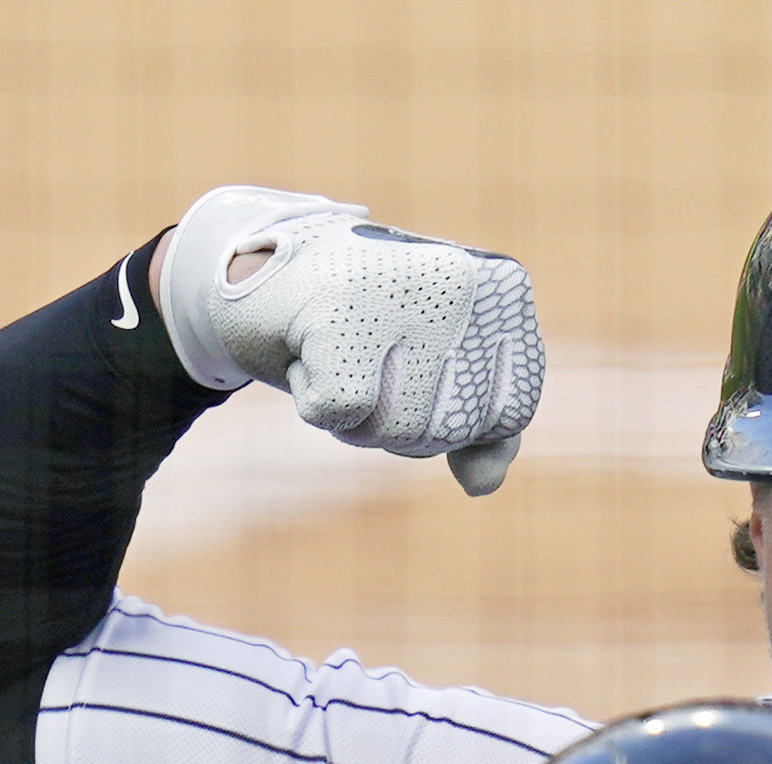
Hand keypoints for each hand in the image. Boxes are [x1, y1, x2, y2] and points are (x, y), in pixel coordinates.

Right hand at [155, 183, 543, 495]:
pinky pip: (340, 414)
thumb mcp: (436, 373)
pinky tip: (307, 348)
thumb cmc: (361, 324)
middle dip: (399, 418)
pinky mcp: (335, 310)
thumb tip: (482, 485)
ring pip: (396, 428)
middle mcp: (460, 281)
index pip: (508, 415)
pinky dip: (313, 400)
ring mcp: (400, 290)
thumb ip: (483, 426)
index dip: (456, 420)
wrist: (264, 271)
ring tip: (337, 349)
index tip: (415, 363)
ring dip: (355, 414)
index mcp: (502, 290)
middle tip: (367, 357)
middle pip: (448, 430)